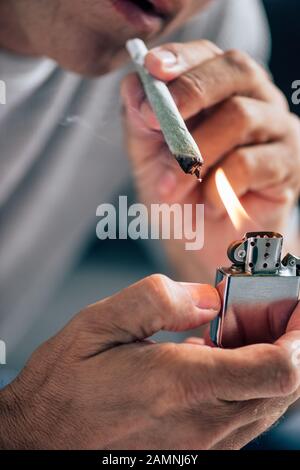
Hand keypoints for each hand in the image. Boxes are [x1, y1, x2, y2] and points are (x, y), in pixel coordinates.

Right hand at [1, 274, 299, 449]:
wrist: (40, 442)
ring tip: (235, 329)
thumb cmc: (64, 385)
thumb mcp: (100, 323)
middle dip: (290, 341)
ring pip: (269, 403)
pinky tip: (218, 358)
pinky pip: (245, 418)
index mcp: (181, 385)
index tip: (294, 306)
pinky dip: (250, 383)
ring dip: (271, 361)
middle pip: (284, 387)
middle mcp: (202, 423)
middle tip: (262, 308)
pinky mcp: (196, 451)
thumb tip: (209, 297)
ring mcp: (202, 444)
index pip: (277, 369)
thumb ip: (159, 300)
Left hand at [121, 41, 299, 280]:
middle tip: (154, 120)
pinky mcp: (289, 163)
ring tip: (172, 187)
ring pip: (241, 116)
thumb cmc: (177, 191)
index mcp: (220, 88)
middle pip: (235, 70)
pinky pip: (250, 163)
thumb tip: (133, 85)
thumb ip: (140, 121)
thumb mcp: (147, 155)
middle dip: (190, 92)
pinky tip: (211, 205)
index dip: (179, 58)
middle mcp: (255, 99)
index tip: (151, 69)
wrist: (201, 240)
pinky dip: (219, 187)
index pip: (206, 55)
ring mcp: (277, 128)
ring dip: (195, 154)